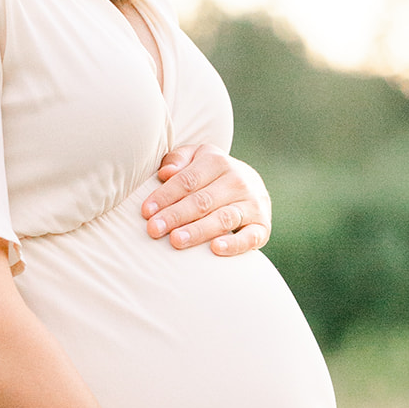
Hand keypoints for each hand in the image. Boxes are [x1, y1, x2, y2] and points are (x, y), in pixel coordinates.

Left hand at [142, 144, 270, 255]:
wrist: (252, 184)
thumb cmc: (211, 175)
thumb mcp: (196, 158)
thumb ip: (179, 160)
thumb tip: (166, 173)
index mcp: (218, 162)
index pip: (187, 181)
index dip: (165, 196)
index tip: (146, 212)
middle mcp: (238, 181)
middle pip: (202, 201)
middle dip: (176, 216)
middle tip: (154, 229)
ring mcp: (252, 204)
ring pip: (223, 218)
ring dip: (198, 231)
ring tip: (176, 241)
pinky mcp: (262, 226)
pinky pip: (250, 237)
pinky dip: (234, 244)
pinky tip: (215, 249)